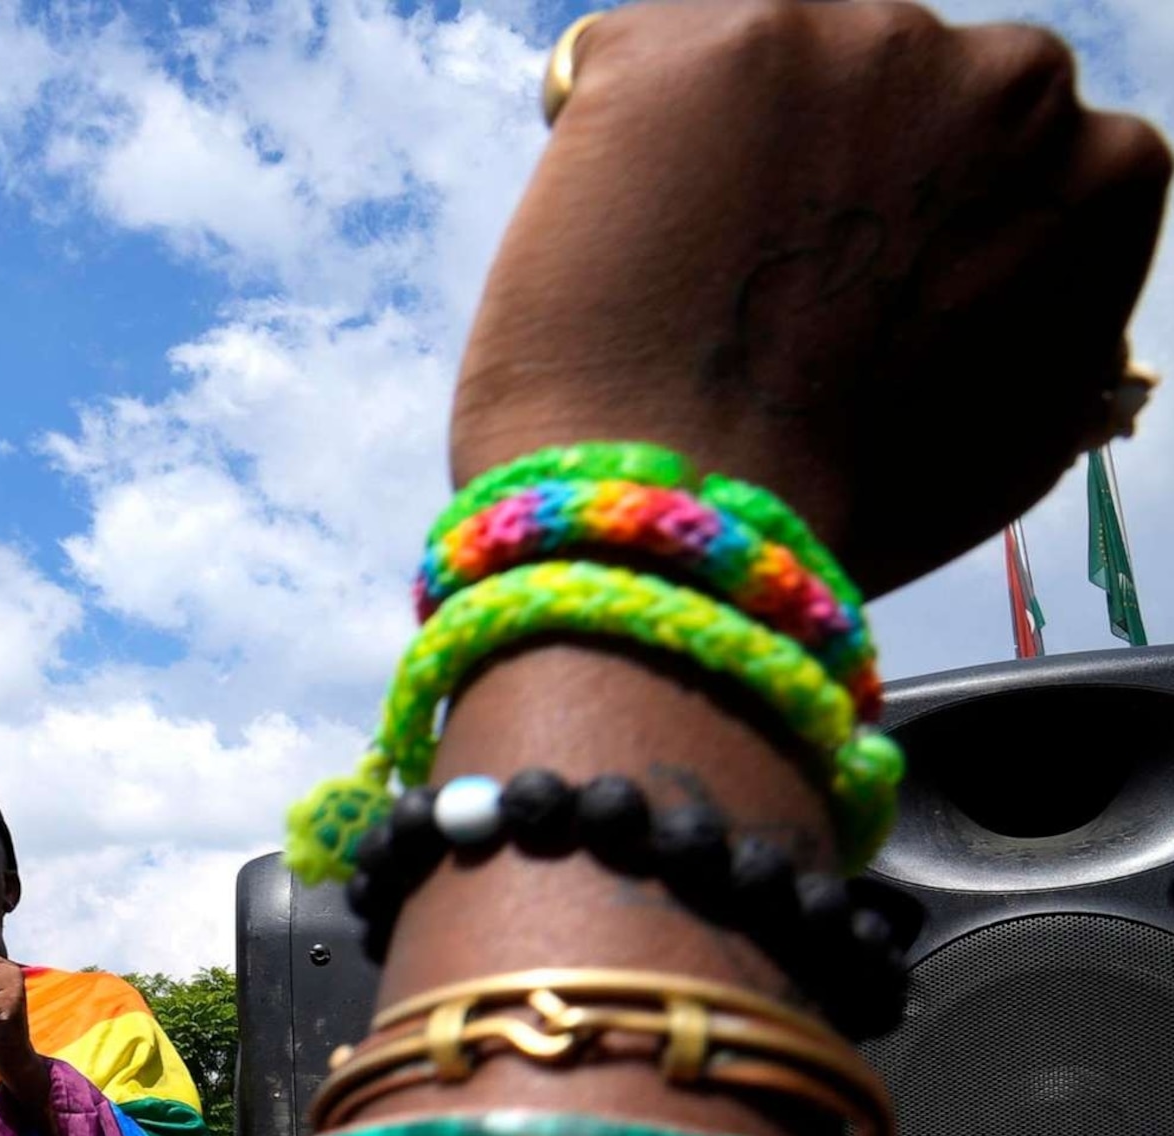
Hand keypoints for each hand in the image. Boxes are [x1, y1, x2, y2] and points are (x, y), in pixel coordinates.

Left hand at [454, 2, 1168, 595]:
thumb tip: (1024, 303)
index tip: (840, 281)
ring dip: (713, 147)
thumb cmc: (838, 510)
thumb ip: (1041, 325)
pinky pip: (624, 62)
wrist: (685, 523)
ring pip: (758, 68)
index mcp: (1099, 165)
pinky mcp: (705, 44)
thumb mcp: (1019, 427)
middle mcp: (1003, 75)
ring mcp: (856, 44)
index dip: (895, 211)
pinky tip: (606, 241)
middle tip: (746, 281)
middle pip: (880, 85)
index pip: (985, 142)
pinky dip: (601, 135)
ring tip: (675, 276)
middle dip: (813, 162)